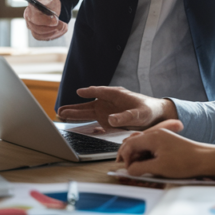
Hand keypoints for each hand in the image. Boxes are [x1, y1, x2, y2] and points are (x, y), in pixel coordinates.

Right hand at [23, 0, 67, 40]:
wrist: (48, 5)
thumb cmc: (49, 1)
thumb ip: (50, 5)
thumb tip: (52, 15)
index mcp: (31, 9)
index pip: (35, 19)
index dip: (47, 22)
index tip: (57, 21)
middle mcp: (28, 19)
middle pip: (36, 29)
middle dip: (51, 29)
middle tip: (63, 25)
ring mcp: (31, 27)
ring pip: (38, 36)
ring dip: (52, 34)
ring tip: (63, 27)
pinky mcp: (36, 33)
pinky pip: (43, 38)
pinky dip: (53, 36)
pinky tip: (61, 30)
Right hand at [57, 86, 175, 130]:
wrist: (154, 115)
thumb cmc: (149, 110)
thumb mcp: (140, 114)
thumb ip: (126, 117)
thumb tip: (111, 120)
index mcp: (116, 95)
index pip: (100, 91)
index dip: (90, 92)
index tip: (79, 92)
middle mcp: (108, 102)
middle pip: (88, 103)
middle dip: (75, 107)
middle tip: (60, 110)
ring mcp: (105, 110)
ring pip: (87, 111)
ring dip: (74, 113)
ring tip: (60, 114)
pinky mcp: (106, 119)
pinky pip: (91, 120)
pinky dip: (82, 122)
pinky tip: (72, 123)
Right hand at [116, 120, 214, 178]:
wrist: (206, 159)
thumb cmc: (185, 162)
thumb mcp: (159, 168)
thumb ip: (140, 168)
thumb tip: (129, 170)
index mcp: (151, 137)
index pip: (129, 144)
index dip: (125, 158)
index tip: (127, 170)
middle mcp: (155, 134)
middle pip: (134, 143)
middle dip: (130, 156)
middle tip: (130, 170)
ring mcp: (162, 137)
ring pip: (143, 145)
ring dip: (138, 157)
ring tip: (140, 169)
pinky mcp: (167, 143)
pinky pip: (151, 147)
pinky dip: (147, 156)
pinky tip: (150, 165)